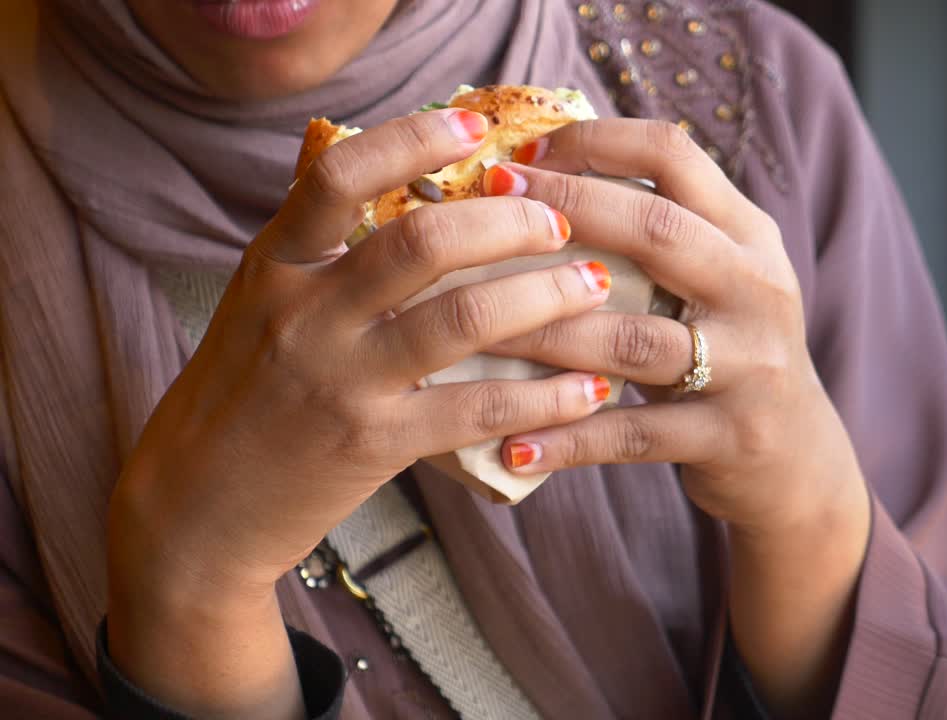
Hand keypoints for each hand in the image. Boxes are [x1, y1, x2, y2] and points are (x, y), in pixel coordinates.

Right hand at [106, 109, 611, 717]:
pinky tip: (588, 388)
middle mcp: (304, 314)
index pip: (341, 176)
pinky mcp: (374, 446)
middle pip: (422, 243)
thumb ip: (311, 234)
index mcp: (275, 264)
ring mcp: (340, 382)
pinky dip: (543, 397)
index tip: (476, 127)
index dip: (414, 141)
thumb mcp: (258, 298)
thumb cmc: (243, 392)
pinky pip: (477, 410)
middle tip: (560, 220)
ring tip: (594, 284)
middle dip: (509, 223)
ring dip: (544, 297)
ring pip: (461, 321)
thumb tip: (351, 145)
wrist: (198, 507)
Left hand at [481, 119, 871, 717]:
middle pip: (655, 232)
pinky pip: (632, 436)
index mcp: (748, 235)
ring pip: (631, 340)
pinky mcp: (729, 436)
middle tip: (486, 202)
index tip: (522, 151)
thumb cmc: (730, 352)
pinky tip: (511, 445)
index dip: (595, 143)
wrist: (798, 459)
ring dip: (541, 333)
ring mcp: (748, 365)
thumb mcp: (721, 276)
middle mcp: (756, 288)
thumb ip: (658, 230)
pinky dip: (567, 440)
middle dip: (562, 210)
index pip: (675, 157)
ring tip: (467, 329)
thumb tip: (540, 176)